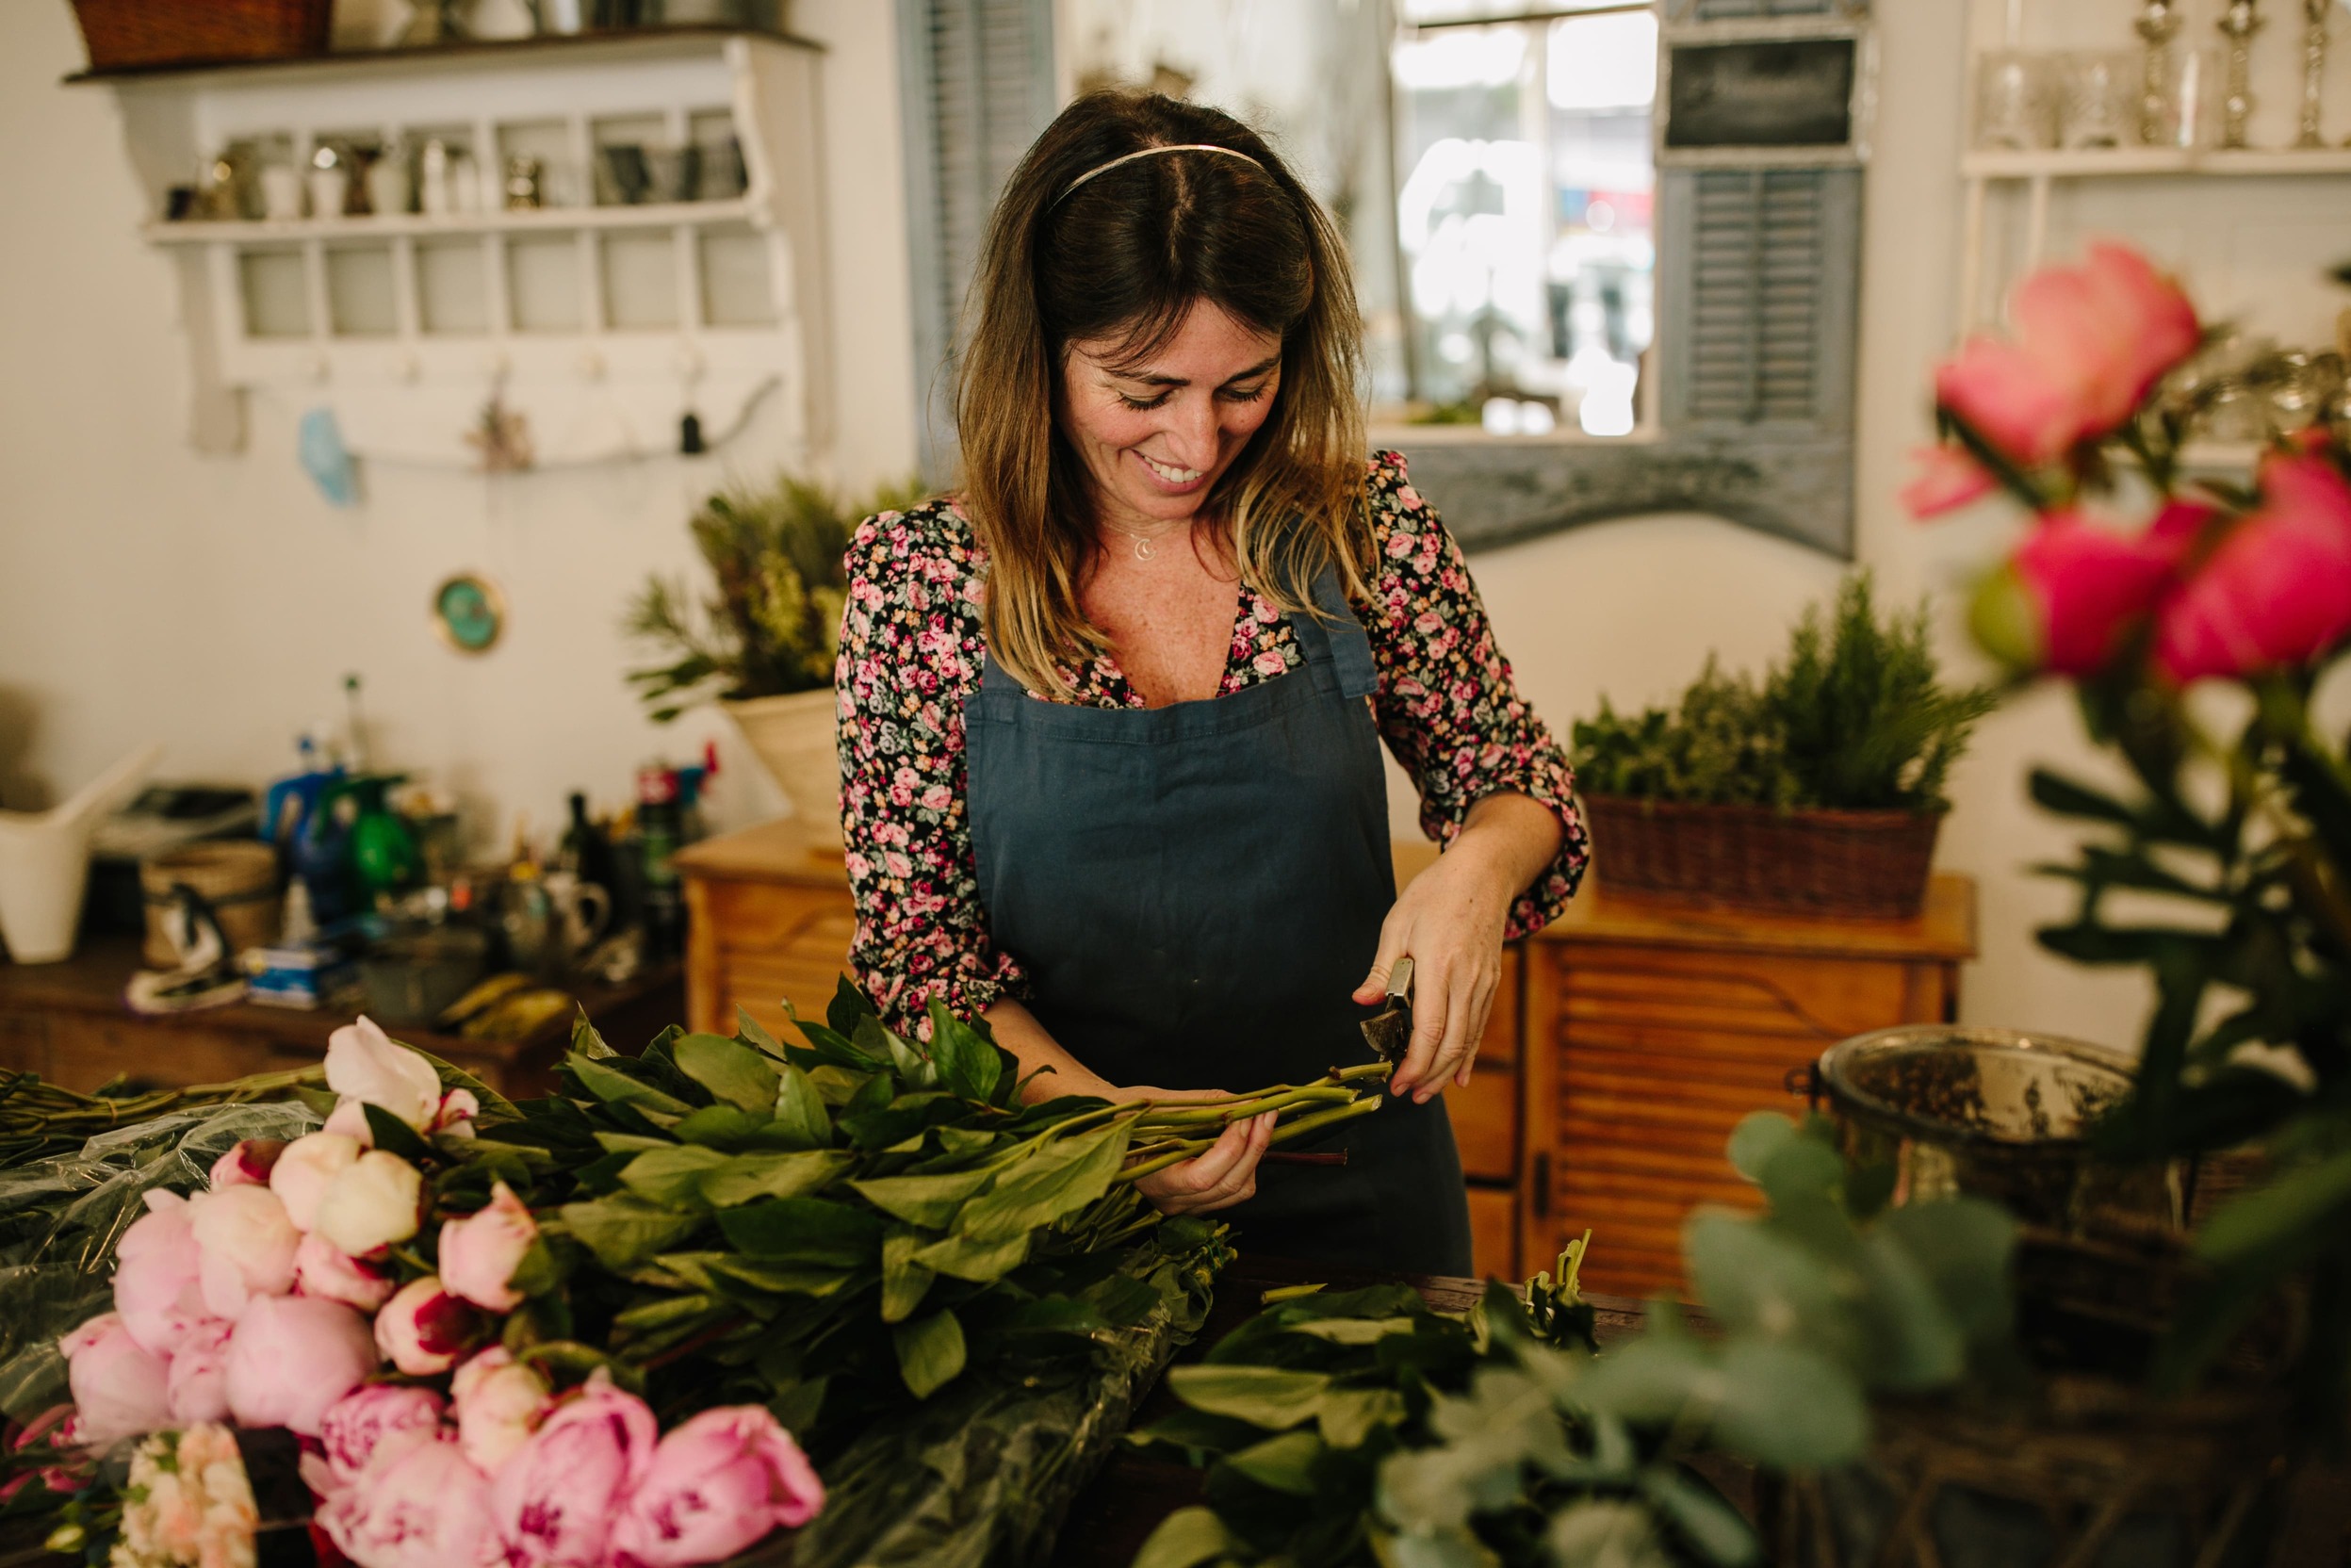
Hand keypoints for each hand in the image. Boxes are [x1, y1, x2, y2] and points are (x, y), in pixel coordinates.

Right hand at [1125, 1088, 1274, 1215]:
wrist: (1104, 1129)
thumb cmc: (1123, 1113)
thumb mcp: (1156, 1103)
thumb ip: (1201, 1105)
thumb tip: (1242, 1102)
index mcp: (1154, 1181)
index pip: (1203, 1176)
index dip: (1231, 1145)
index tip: (1246, 1111)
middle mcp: (1171, 1202)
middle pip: (1229, 1185)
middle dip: (1254, 1145)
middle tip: (1267, 1110)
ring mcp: (1186, 1205)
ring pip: (1237, 1191)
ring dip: (1255, 1155)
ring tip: (1260, 1122)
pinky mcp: (1198, 1200)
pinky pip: (1233, 1190)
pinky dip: (1247, 1163)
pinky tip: (1247, 1138)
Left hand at [1353, 842, 1511, 1103]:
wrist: (1483, 874)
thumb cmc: (1435, 894)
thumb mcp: (1397, 925)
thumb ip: (1382, 970)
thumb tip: (1362, 1003)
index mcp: (1439, 966)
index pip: (1430, 1030)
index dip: (1414, 1063)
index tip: (1397, 1082)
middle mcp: (1466, 981)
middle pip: (1452, 1044)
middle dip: (1429, 1076)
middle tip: (1408, 1095)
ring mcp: (1483, 984)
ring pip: (1469, 1040)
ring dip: (1447, 1071)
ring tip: (1426, 1092)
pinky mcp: (1491, 983)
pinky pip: (1479, 1026)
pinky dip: (1469, 1054)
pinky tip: (1458, 1075)